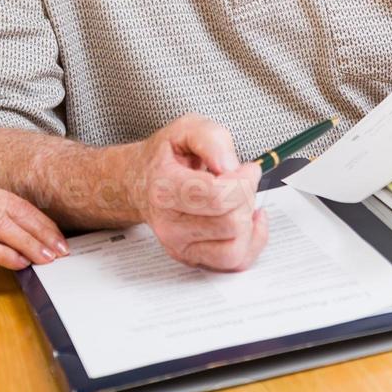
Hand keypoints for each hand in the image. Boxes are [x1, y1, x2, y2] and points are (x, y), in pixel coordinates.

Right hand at [0, 177, 67, 284]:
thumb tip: (33, 239)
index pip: (16, 203)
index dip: (41, 222)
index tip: (59, 239)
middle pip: (12, 212)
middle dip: (41, 233)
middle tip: (60, 250)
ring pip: (0, 226)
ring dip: (27, 244)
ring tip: (44, 258)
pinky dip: (3, 254)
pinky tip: (19, 263)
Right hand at [130, 114, 267, 271]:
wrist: (140, 181)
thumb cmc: (165, 157)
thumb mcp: (186, 128)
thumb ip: (210, 138)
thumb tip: (231, 166)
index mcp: (164, 188)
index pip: (218, 196)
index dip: (243, 181)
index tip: (246, 168)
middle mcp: (169, 224)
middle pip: (231, 223)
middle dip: (247, 198)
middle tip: (240, 181)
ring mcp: (179, 245)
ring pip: (235, 248)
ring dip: (248, 221)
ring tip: (240, 201)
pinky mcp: (191, 258)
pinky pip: (234, 262)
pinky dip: (252, 242)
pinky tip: (248, 220)